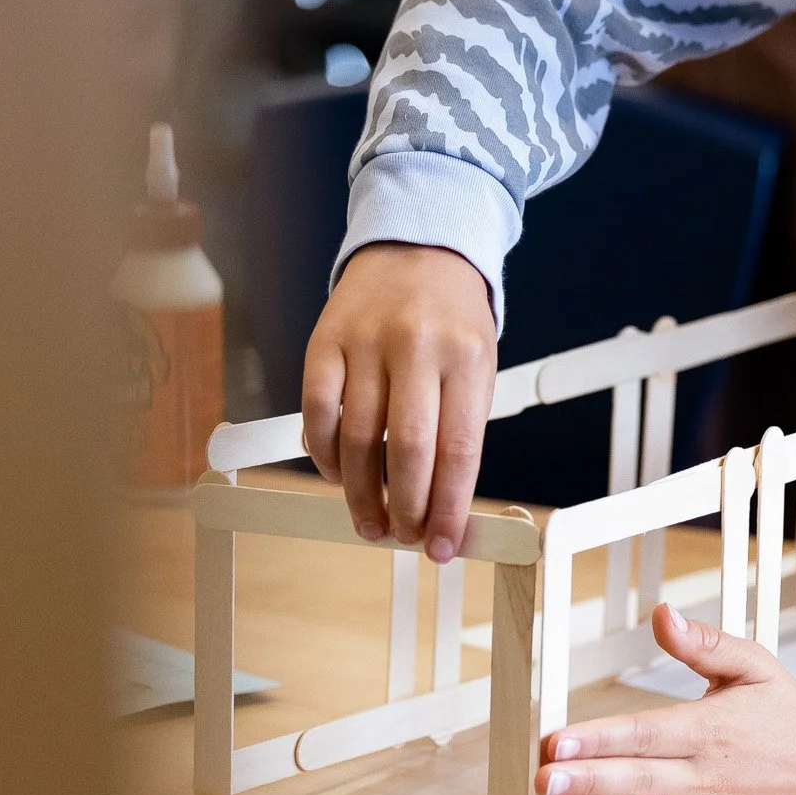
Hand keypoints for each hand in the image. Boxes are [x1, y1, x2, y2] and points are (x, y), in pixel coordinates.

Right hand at [300, 242, 495, 561]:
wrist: (418, 247)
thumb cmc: (452, 321)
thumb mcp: (478, 368)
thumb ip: (460, 433)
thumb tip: (444, 510)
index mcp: (466, 357)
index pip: (458, 451)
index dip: (448, 509)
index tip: (442, 546)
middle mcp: (416, 346)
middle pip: (407, 450)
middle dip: (404, 509)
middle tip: (402, 536)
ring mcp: (366, 341)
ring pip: (356, 439)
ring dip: (359, 494)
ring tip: (370, 521)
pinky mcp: (325, 341)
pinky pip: (317, 413)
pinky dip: (324, 455)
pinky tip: (336, 474)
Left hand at [537, 602, 795, 794]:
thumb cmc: (790, 721)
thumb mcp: (757, 667)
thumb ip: (705, 643)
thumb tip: (663, 614)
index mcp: (710, 730)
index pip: (644, 734)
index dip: (598, 739)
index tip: (556, 742)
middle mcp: (705, 780)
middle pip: (636, 781)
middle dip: (585, 782)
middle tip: (539, 783)